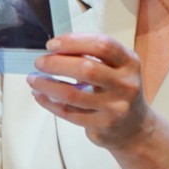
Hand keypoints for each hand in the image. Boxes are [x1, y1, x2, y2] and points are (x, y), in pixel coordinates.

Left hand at [28, 33, 152, 150]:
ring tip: (33, 79)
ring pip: (73, 94)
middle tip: (39, 62)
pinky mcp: (103, 125)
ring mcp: (116, 107)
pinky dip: (49, 102)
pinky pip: (69, 113)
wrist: (134, 127)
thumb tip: (54, 49)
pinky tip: (40, 95)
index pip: (102, 45)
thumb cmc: (117, 89)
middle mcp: (126, 84)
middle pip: (86, 69)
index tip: (52, 44)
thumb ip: (91, 55)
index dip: (74, 42)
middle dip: (56, 64)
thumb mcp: (115, 67)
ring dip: (47, 85)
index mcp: (129, 63)